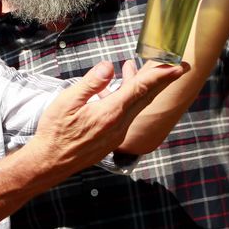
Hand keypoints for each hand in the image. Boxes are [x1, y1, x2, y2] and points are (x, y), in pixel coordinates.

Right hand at [32, 60, 184, 173]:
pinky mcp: (112, 140)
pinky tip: (115, 91)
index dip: (160, 75)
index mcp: (110, 113)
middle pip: (146, 97)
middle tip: (176, 66)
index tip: (177, 66)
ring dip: (140, 87)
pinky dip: (128, 99)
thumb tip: (108, 67)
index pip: (141, 89)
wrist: (50, 162)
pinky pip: (126, 115)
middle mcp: (119, 125)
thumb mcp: (67, 102)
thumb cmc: (56, 132)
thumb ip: (91, 83)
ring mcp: (117, 134)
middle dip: (162, 80)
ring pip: (136, 106)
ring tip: (136, 69)